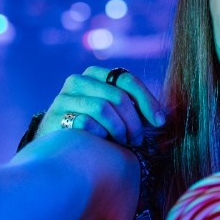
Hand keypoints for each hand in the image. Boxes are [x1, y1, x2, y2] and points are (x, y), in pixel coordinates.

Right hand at [38, 66, 163, 145]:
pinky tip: (100, 142)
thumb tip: (165, 116)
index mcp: (96, 75)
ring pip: (103, 108)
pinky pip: (86, 123)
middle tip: (138, 140)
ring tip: (123, 142)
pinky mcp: (56, 116)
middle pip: (118, 96)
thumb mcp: (114, 112)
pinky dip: (99, 134)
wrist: (55, 145)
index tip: (159, 121)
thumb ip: (134, 107)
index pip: (127, 80)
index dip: (147, 100)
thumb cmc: (93, 128)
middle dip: (134, 121)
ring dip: (119, 129)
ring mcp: (64, 97)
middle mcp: (78, 80)